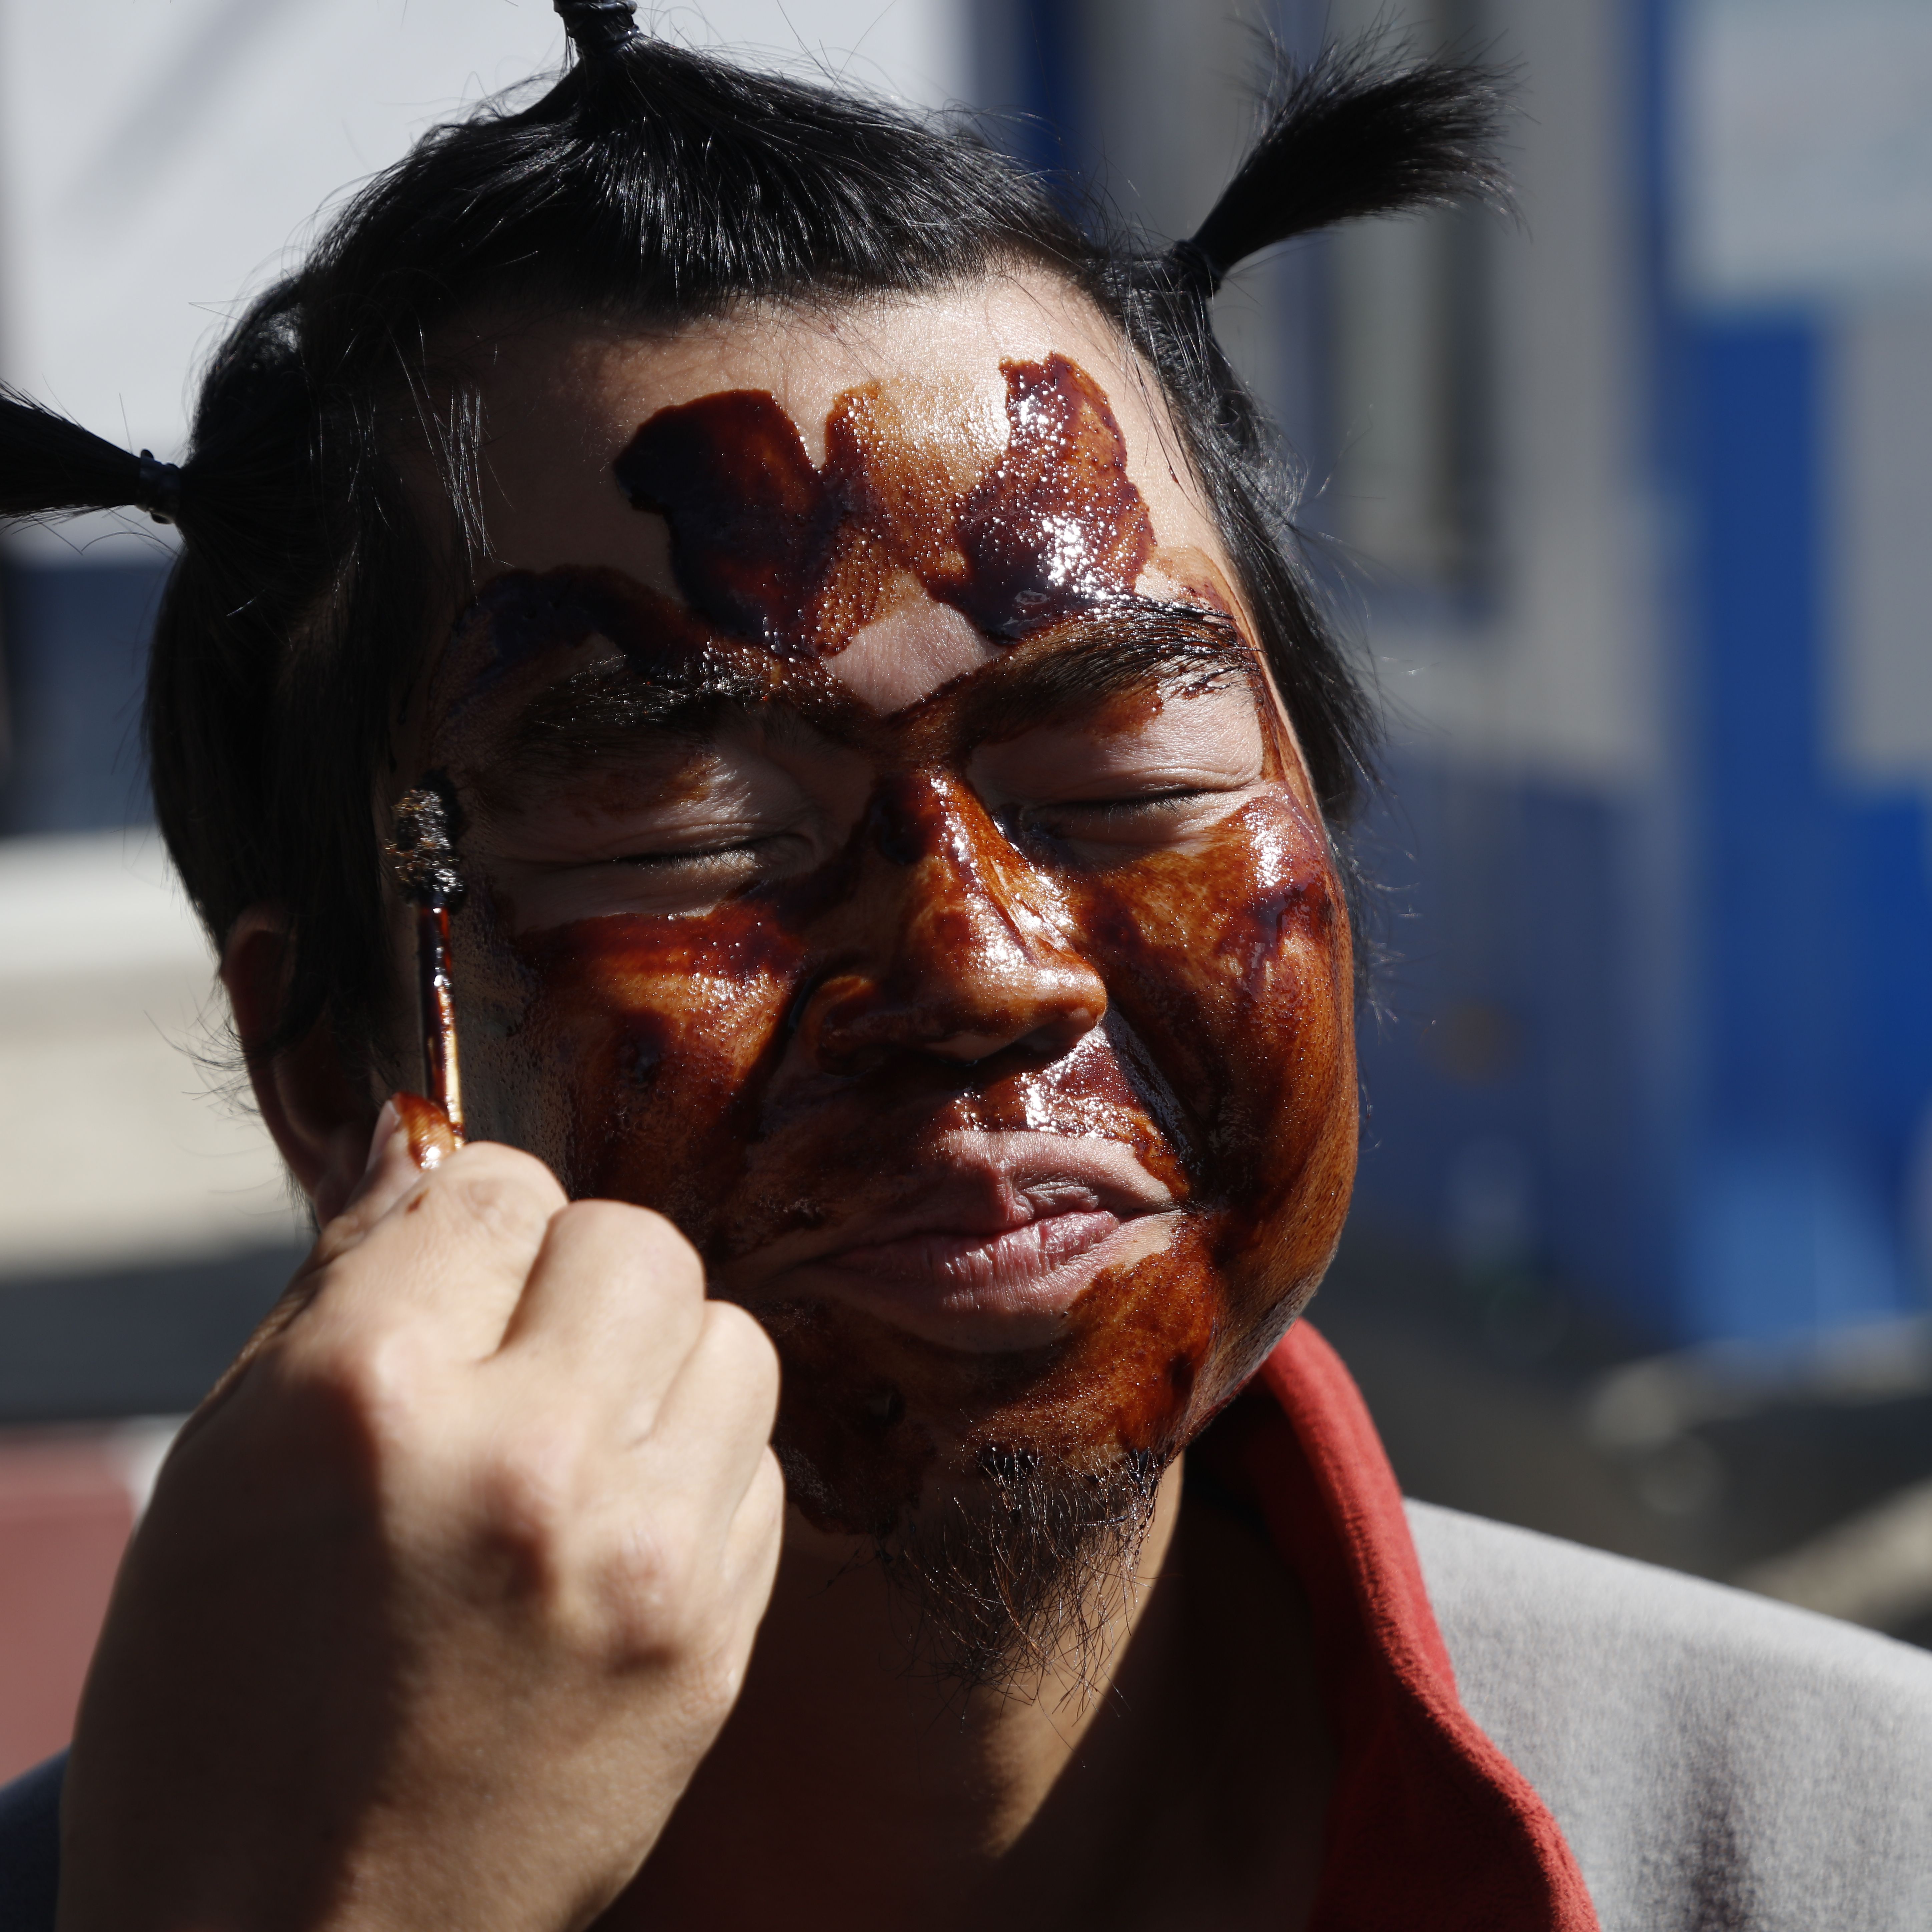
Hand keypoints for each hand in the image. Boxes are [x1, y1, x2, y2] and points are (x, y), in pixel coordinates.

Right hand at [57, 1101, 783, 1931]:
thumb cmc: (222, 1712)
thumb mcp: (224, 1474)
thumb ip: (344, 1291)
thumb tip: (424, 1149)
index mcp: (371, 1399)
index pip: (496, 1186)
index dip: (472, 1217)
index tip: (456, 1271)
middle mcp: (525, 1458)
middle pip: (636, 1241)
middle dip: (574, 1273)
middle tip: (519, 1351)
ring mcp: (641, 1556)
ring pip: (726, 1333)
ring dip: (657, 1362)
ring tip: (581, 1433)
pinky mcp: (712, 1640)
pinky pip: (758, 1461)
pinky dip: (697, 1466)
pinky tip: (617, 1524)